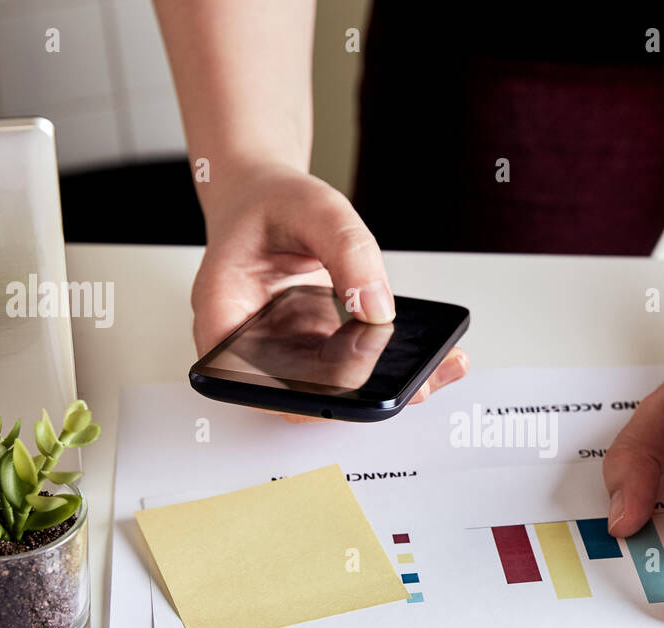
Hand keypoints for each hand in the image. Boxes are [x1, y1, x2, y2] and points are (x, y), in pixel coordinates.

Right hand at [190, 161, 468, 418]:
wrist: (266, 196)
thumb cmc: (271, 202)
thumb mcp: (311, 206)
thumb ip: (346, 249)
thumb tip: (378, 307)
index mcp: (225, 313)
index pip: (251, 376)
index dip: (301, 387)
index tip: (353, 369)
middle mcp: (251, 344)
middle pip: (300, 394)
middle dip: (359, 394)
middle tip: (413, 383)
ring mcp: (285, 353)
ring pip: (332, 391)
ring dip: (385, 386)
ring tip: (438, 368)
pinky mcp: (317, 351)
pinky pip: (352, 370)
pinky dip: (391, 366)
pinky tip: (435, 357)